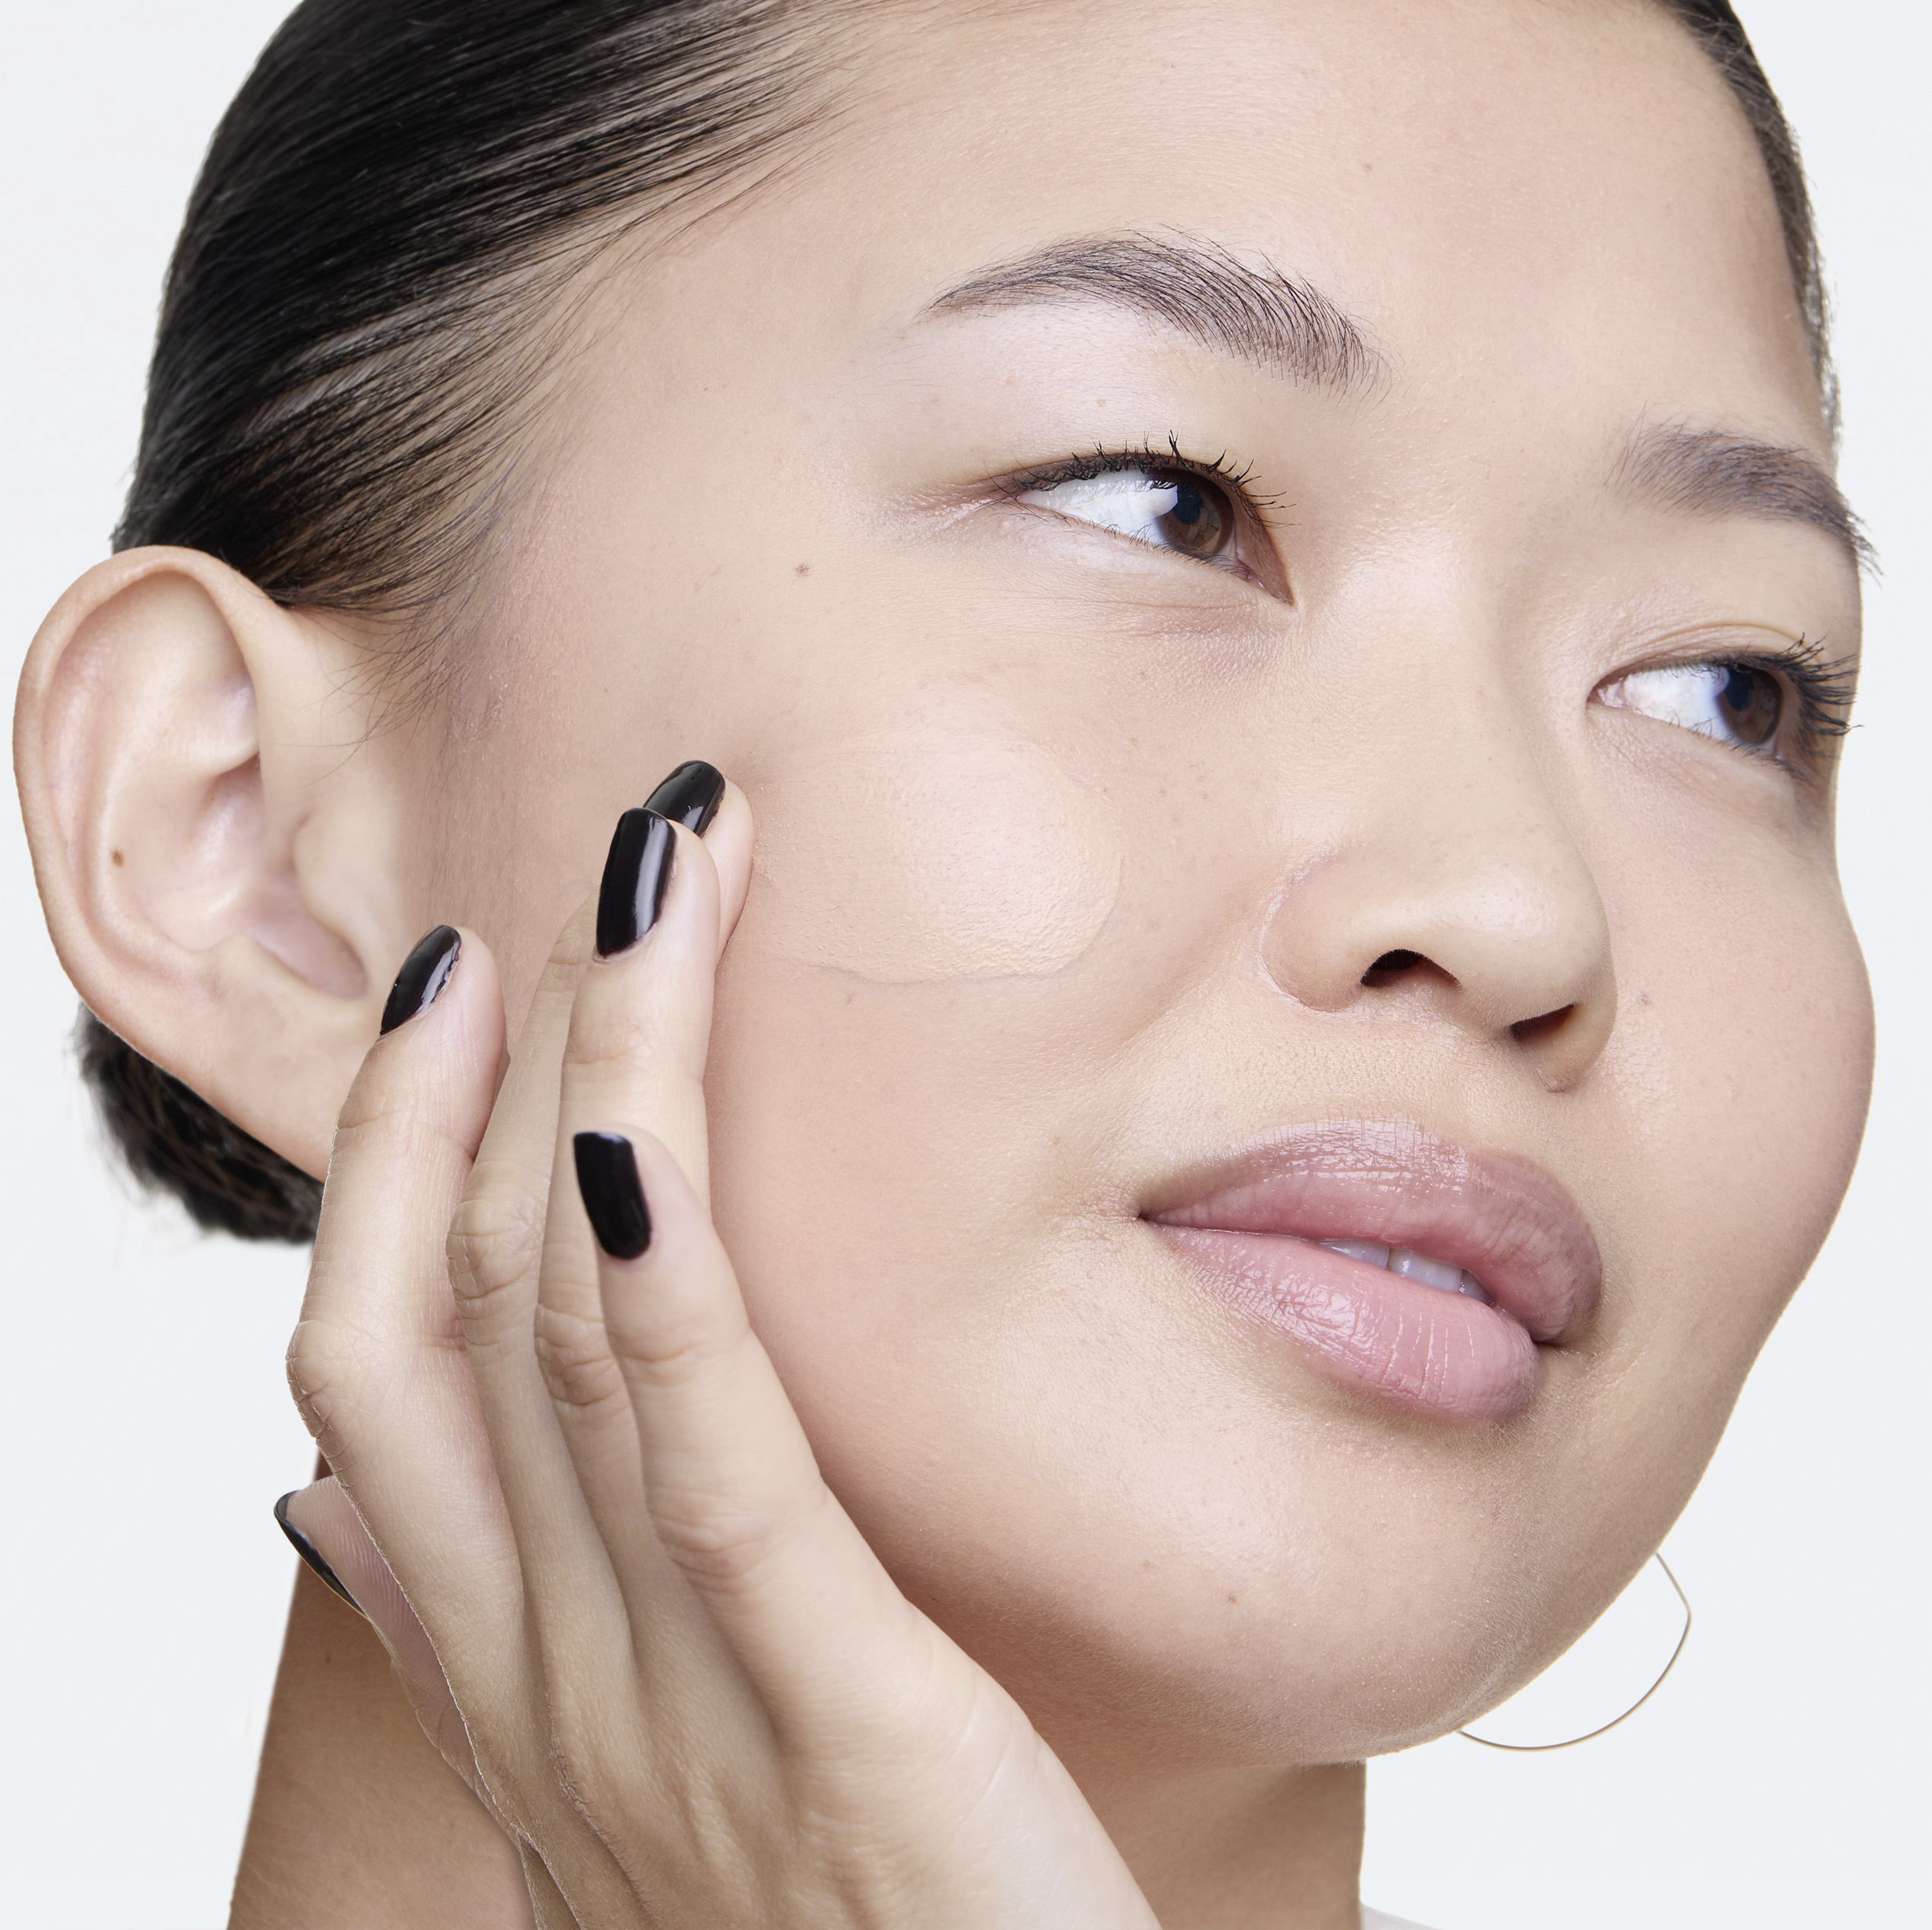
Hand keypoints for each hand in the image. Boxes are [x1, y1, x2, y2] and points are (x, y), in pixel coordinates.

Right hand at [279, 766, 1157, 1928]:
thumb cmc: (838, 1926)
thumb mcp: (623, 1786)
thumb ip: (478, 1637)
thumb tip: (332, 1501)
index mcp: (503, 1678)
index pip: (364, 1371)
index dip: (380, 1159)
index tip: (452, 989)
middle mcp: (546, 1676)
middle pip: (446, 1309)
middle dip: (488, 1065)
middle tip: (583, 868)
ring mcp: (664, 1700)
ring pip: (565, 1331)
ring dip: (598, 1078)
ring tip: (654, 880)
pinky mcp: (829, 1707)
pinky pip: (705, 1457)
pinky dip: (656, 1275)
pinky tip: (641, 1130)